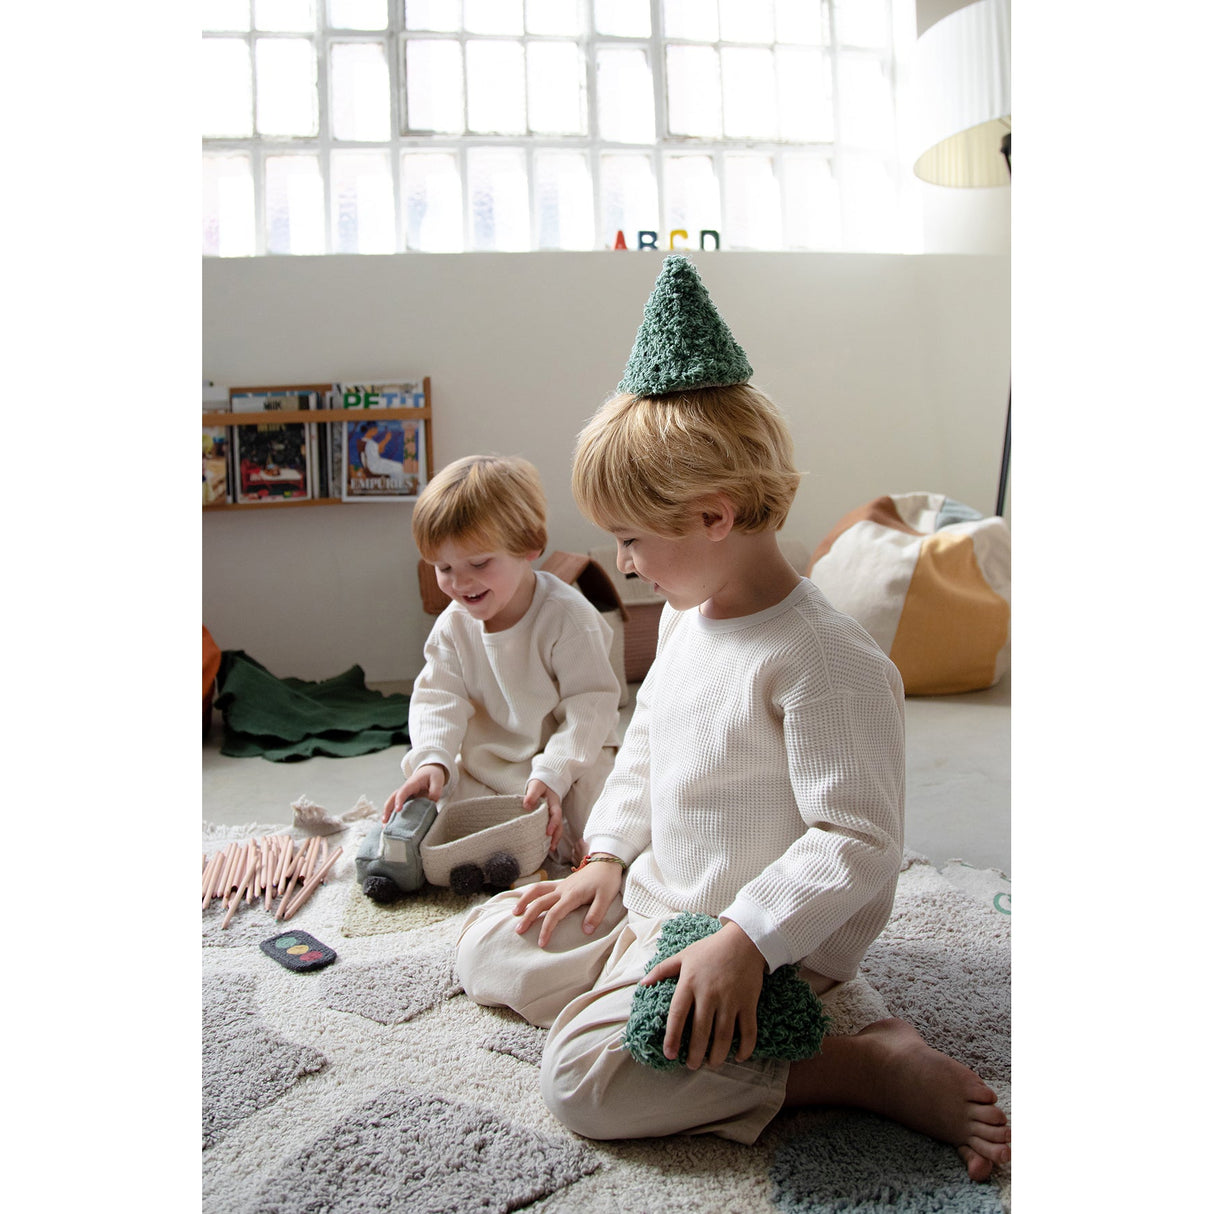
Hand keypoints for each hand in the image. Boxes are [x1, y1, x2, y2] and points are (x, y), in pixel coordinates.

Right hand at [381, 764, 446, 822]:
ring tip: (385, 827)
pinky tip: (390, 825)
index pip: (403, 792)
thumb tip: (431, 803)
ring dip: (387, 814)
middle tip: (385, 821)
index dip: (399, 800)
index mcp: (412, 784)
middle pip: (392, 798)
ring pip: (392, 803)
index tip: (398, 810)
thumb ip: (435, 791)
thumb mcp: (437, 780)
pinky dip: (392, 816)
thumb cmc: (432, 775)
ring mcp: (404, 795)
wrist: (430, 771)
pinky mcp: (406, 800)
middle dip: (387, 809)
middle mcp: (405, 789)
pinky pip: (396, 807)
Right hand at [511, 860, 622, 947]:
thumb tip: (586, 931)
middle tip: (518, 931)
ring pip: (537, 890)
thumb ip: (596, 914)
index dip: (546, 929)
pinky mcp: (562, 884)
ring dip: (525, 901)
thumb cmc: (607, 880)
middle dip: (528, 917)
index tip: (541, 943)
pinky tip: (527, 900)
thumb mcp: (606, 898)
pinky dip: (531, 894)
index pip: (554, 914)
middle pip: (540, 903)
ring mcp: (561, 885)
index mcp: (572, 895)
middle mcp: (563, 890)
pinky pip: (542, 887)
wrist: (607, 861)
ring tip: (515, 912)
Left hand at [523, 779, 562, 851]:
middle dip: (556, 836)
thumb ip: (532, 795)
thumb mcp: (536, 786)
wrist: (545, 782)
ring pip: (557, 828)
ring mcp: (552, 815)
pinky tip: (546, 844)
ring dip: (554, 838)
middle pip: (559, 825)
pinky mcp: (548, 818)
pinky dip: (550, 837)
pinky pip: (552, 828)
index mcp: (554, 803)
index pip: (556, 815)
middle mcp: (555, 811)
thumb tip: (526, 805)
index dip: (553, 824)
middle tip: (551, 846)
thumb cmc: (540, 784)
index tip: (548, 832)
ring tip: (550, 849)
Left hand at [638, 921, 766, 1069]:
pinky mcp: (748, 1003)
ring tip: (711, 1063)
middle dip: (696, 1054)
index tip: (669, 1054)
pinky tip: (738, 1057)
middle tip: (692, 1065)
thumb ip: (662, 970)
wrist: (745, 940)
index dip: (672, 1037)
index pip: (677, 1015)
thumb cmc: (711, 949)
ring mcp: (730, 1000)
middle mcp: (709, 994)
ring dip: (717, 1055)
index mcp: (690, 983)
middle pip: (701, 1032)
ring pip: (724, 1036)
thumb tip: (643, 983)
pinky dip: (745, 1048)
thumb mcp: (684, 955)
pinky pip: (748, 1031)